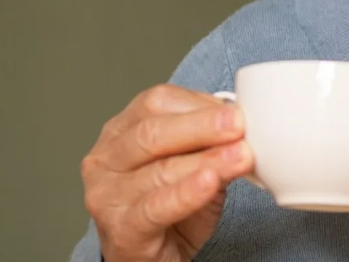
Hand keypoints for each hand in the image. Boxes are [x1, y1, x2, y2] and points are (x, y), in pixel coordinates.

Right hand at [81, 84, 253, 261]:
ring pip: (159, 170)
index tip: (233, 110)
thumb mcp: (192, 164)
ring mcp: (108, 194)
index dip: (197, 104)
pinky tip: (210, 182)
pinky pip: (156, 207)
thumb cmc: (168, 205)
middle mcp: (106, 158)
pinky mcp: (121, 228)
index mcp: (120, 130)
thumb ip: (209, 142)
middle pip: (153, 132)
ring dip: (207, 160)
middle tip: (238, 125)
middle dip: (202, 126)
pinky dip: (186, 193)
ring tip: (240, 156)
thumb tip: (242, 125)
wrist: (151, 258)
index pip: (155, 103)